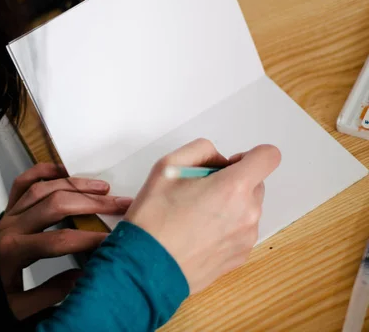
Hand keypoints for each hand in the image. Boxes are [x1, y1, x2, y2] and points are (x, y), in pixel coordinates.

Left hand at [0, 163, 131, 319]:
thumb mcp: (20, 308)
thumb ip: (52, 293)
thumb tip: (83, 276)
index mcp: (12, 251)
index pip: (60, 240)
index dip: (90, 239)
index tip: (112, 240)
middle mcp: (10, 227)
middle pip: (57, 205)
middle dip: (92, 204)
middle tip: (118, 205)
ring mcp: (8, 214)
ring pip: (44, 188)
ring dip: (76, 185)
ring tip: (102, 189)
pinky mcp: (7, 209)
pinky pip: (23, 182)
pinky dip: (44, 172)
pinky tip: (64, 171)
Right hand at [125, 138, 280, 293]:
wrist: (147, 266)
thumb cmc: (154, 218)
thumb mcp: (167, 166)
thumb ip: (200, 150)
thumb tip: (218, 160)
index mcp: (233, 187)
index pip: (268, 156)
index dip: (249, 155)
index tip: (229, 165)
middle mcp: (247, 213)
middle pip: (257, 184)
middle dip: (233, 181)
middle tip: (200, 192)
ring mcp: (246, 238)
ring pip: (248, 208)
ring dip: (230, 205)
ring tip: (196, 216)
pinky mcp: (239, 256)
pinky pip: (241, 231)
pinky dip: (226, 227)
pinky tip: (199, 234)